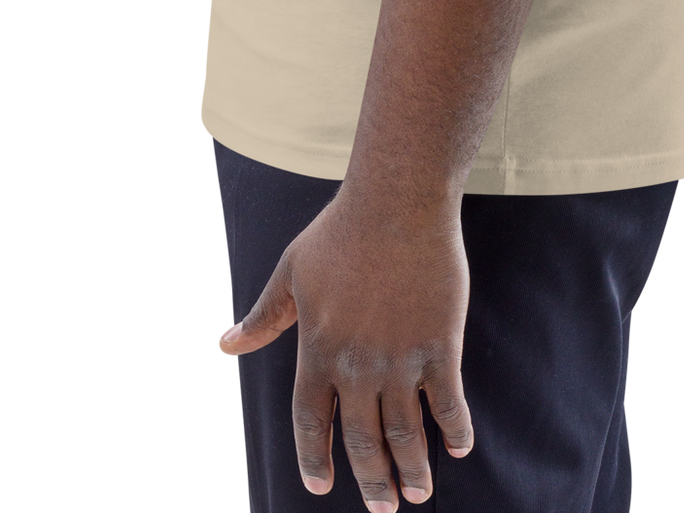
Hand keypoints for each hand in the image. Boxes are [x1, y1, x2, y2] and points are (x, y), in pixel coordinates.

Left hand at [215, 191, 474, 507]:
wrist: (397, 202)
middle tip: (383, 507)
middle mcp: (357, 366)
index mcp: (318, 351)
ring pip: (405, 432)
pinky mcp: (440, 345)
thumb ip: (263, 317)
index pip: (311, 421)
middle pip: (362, 440)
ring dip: (411, 468)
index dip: (315, 457)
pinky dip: (454, 429)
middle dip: (372, 480)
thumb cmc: (340, 232)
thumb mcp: (291, 273)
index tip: (320, 485)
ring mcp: (401, 360)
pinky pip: (448, 401)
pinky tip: (459, 446)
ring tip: (417, 494)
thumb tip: (224, 345)